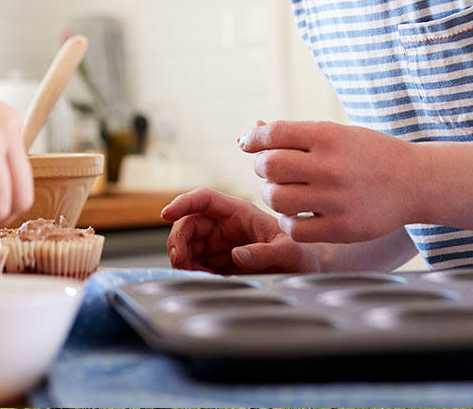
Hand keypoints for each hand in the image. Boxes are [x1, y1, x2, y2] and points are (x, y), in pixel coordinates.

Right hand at [161, 188, 323, 273]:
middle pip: (189, 223)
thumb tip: (237, 255)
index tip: (166, 214)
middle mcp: (225, 224)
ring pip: (188, 243)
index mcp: (239, 212)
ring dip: (183, 258)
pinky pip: (195, 261)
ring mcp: (221, 242)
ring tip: (194, 275)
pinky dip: (192, 270)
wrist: (311, 271)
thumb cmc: (304, 255)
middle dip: (179, 240)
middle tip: (181, 262)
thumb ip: (264, 253)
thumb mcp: (290, 253)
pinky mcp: (219, 261)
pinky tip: (202, 280)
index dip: (182, 203)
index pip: (204, 199)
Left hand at [238, 119, 418, 242]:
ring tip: (283, 192)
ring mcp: (337, 199)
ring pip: (276, 198)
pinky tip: (296, 214)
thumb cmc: (366, 153)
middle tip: (271, 170)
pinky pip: (294, 229)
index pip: (273, 134)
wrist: (415, 182)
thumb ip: (292, 133)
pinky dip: (287, 222)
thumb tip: (250, 132)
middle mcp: (331, 166)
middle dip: (261, 167)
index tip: (247, 145)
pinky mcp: (343, 228)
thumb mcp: (334, 133)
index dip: (253, 139)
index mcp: (327, 135)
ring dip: (271, 194)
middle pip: (269, 166)